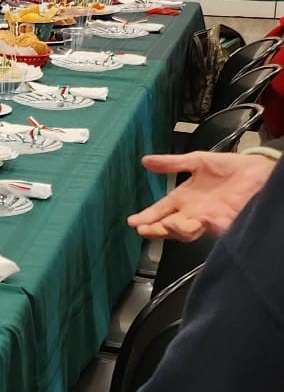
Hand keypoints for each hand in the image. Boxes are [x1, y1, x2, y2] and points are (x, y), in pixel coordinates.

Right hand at [127, 150, 273, 240]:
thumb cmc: (230, 167)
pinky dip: (196, 228)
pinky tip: (188, 223)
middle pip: (168, 226)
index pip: (161, 211)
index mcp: (184, 198)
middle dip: (155, 229)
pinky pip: (207, 229)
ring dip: (173, 230)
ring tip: (165, 224)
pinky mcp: (222, 222)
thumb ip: (172, 163)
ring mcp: (206, 218)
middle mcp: (192, 211)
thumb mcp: (197, 161)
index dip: (147, 217)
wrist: (258, 172)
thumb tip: (145, 160)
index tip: (133, 222)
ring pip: (184, 231)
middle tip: (143, 229)